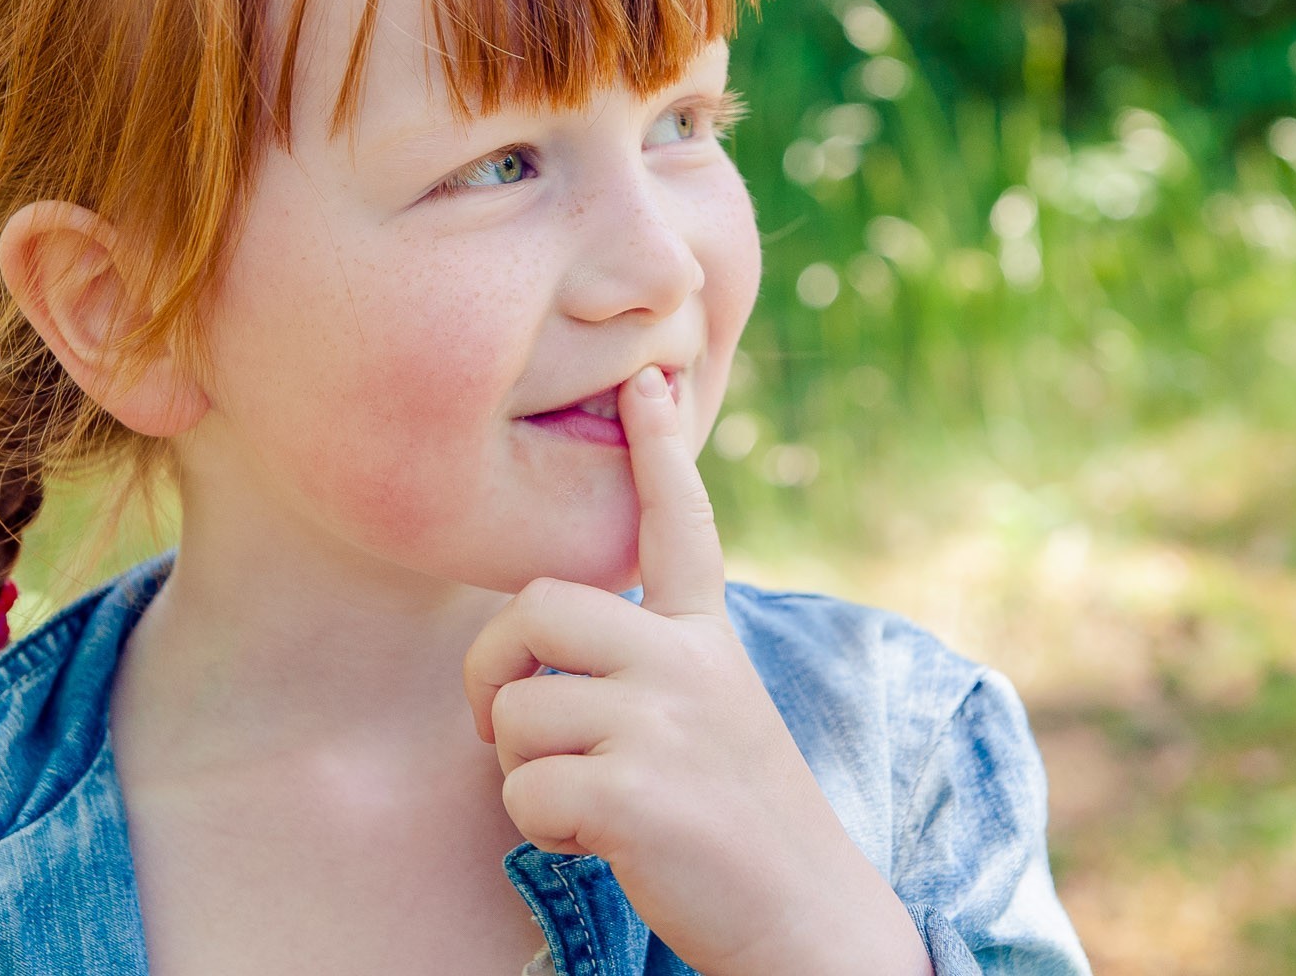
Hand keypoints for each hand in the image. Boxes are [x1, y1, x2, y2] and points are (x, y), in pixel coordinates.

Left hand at [461, 366, 930, 975]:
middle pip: (536, 608)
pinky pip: (524, 791)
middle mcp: (687, 662)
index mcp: (707, 637)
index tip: (648, 376)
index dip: (658, 448)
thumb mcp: (715, 713)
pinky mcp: (635, 791)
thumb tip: (542, 654)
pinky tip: (594, 842)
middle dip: (491, 669)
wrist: (804, 920)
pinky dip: (539, 828)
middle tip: (499, 720)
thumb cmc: (739, 820)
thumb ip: (653, 664)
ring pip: (518, 716)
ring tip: (583, 802)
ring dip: (522, 774)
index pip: (680, 524)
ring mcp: (663, 722)